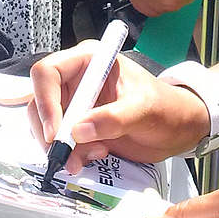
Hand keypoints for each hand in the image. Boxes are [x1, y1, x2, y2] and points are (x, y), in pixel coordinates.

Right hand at [27, 47, 209, 171]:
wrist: (179, 128)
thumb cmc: (166, 108)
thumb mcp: (144, 110)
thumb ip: (113, 118)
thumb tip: (79, 130)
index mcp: (90, 61)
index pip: (48, 72)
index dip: (45, 101)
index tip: (56, 131)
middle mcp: (77, 80)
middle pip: (40, 101)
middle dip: (50, 130)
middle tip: (65, 153)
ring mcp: (77, 104)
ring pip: (47, 125)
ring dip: (61, 147)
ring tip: (88, 156)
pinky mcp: (79, 127)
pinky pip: (60, 142)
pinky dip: (71, 154)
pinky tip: (95, 155)